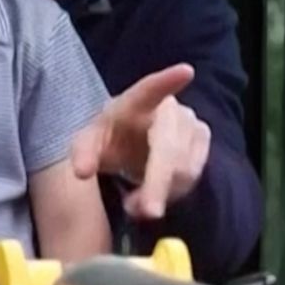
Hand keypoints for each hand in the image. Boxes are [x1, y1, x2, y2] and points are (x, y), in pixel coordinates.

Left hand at [70, 64, 211, 219]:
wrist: (134, 140)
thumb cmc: (113, 136)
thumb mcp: (91, 142)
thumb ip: (83, 153)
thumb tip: (81, 171)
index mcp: (137, 101)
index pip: (151, 89)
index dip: (168, 81)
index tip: (186, 71)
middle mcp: (170, 109)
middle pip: (169, 148)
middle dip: (158, 183)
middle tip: (147, 212)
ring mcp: (192, 124)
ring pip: (183, 168)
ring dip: (159, 193)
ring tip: (133, 204)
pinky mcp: (203, 142)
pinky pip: (193, 175)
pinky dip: (172, 193)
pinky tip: (154, 196)